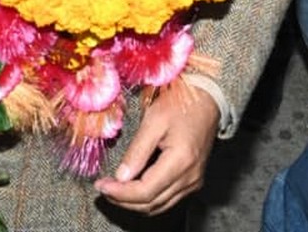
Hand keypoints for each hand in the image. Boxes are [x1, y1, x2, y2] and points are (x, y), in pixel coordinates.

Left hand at [95, 84, 219, 213]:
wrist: (206, 101)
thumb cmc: (180, 105)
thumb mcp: (154, 120)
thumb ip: (137, 150)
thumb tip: (120, 176)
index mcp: (181, 161)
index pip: (145, 191)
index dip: (120, 193)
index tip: (101, 185)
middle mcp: (190, 178)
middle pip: (151, 203)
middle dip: (123, 200)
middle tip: (103, 189)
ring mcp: (193, 182)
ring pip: (159, 206)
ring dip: (134, 203)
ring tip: (114, 190)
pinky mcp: (193, 181)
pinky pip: (167, 199)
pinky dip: (147, 199)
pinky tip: (133, 189)